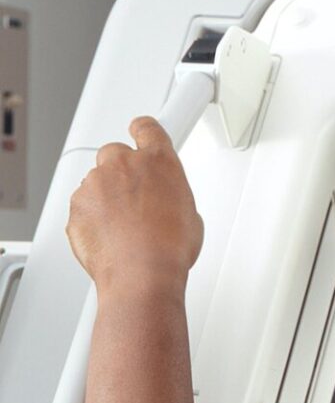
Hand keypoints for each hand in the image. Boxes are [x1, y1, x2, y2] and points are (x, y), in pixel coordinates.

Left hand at [67, 117, 203, 293]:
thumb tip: (167, 204)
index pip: (148, 128)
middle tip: (138, 199)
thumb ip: (173, 196)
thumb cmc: (168, 248)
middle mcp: (123, 165)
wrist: (140, 274)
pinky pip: (84, 205)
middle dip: (123, 172)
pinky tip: (112, 237)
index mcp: (158, 162)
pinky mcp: (76, 204)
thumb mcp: (191, 216)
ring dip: (108, 198)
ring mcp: (95, 183)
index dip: (144, 130)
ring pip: (98, 182)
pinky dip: (93, 217)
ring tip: (127, 228)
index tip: (141, 131)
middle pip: (116, 154)